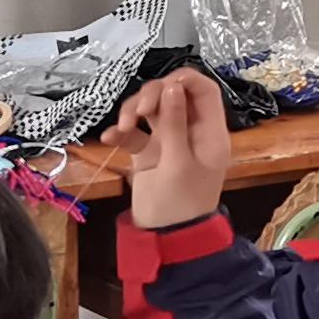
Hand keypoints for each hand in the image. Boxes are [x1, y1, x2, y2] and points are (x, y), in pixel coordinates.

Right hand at [104, 68, 236, 229]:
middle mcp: (190, 131)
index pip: (203, 90)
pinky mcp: (149, 152)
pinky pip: (135, 131)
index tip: (161, 86)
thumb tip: (172, 85)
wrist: (166, 239)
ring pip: (151, 108)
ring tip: (121, 127)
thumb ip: (172, 123)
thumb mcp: (176, 162)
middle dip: (152, 95)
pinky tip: (110, 138)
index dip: (183, 80)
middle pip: (174, 93)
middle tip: (137, 112)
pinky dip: (122, 131)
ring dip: (132, 111)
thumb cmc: (178, 204)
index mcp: (209, 132)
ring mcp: (169, 141)